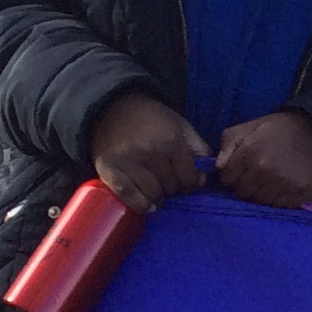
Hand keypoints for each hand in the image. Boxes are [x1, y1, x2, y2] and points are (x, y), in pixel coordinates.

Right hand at [89, 92, 207, 214]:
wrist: (114, 107)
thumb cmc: (153, 119)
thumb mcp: (181, 126)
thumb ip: (198, 149)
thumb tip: (203, 179)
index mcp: (171, 141)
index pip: (189, 179)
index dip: (191, 184)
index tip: (186, 182)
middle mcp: (150, 151)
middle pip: (171, 188)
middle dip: (173, 188)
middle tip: (168, 181)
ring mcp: (127, 161)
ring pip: (152, 195)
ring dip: (158, 197)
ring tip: (157, 190)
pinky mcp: (108, 168)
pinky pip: (127, 195)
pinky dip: (139, 204)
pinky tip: (145, 204)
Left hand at [216, 109, 311, 207]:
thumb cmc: (281, 130)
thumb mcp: (252, 126)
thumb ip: (229, 142)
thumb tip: (217, 166)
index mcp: (250, 152)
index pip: (227, 179)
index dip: (232, 174)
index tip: (241, 169)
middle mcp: (263, 172)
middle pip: (241, 193)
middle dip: (244, 186)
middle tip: (256, 175)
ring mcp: (280, 186)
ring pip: (257, 202)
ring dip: (259, 195)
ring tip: (269, 182)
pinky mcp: (296, 197)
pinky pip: (275, 207)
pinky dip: (276, 200)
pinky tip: (281, 187)